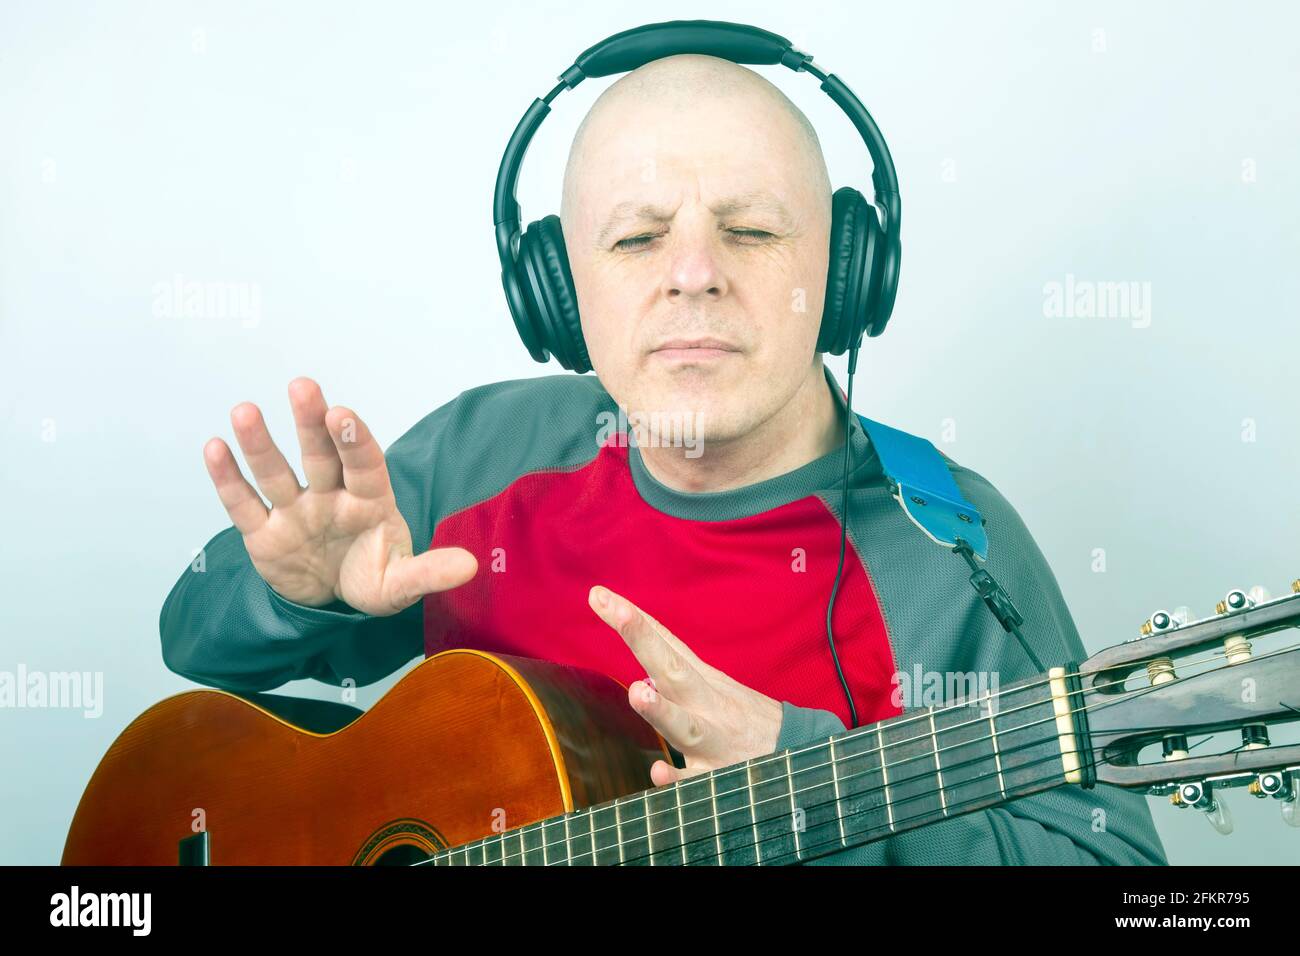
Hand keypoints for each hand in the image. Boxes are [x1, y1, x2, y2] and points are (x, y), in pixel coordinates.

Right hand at [202, 377, 476, 613]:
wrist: (333, 599)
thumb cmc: (372, 577)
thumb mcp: (401, 583)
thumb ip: (430, 572)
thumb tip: (471, 567)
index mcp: (369, 502)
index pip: (365, 465)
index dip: (355, 440)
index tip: (344, 414)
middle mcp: (330, 496)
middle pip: (320, 456)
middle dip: (311, 423)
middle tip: (304, 387)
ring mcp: (294, 511)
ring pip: (276, 473)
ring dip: (260, 444)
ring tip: (245, 411)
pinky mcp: (263, 533)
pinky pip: (244, 504)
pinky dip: (228, 478)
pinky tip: (215, 448)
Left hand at [587, 585, 783, 786]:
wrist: (799, 752)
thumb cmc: (746, 717)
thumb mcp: (713, 685)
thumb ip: (675, 670)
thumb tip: (638, 653)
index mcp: (701, 680)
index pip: (664, 643)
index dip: (633, 620)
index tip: (598, 596)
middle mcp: (706, 704)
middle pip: (673, 667)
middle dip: (645, 641)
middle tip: (621, 613)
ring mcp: (713, 740)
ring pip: (685, 725)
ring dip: (662, 710)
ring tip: (638, 693)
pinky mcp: (718, 778)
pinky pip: (695, 782)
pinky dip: (677, 778)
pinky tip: (658, 771)